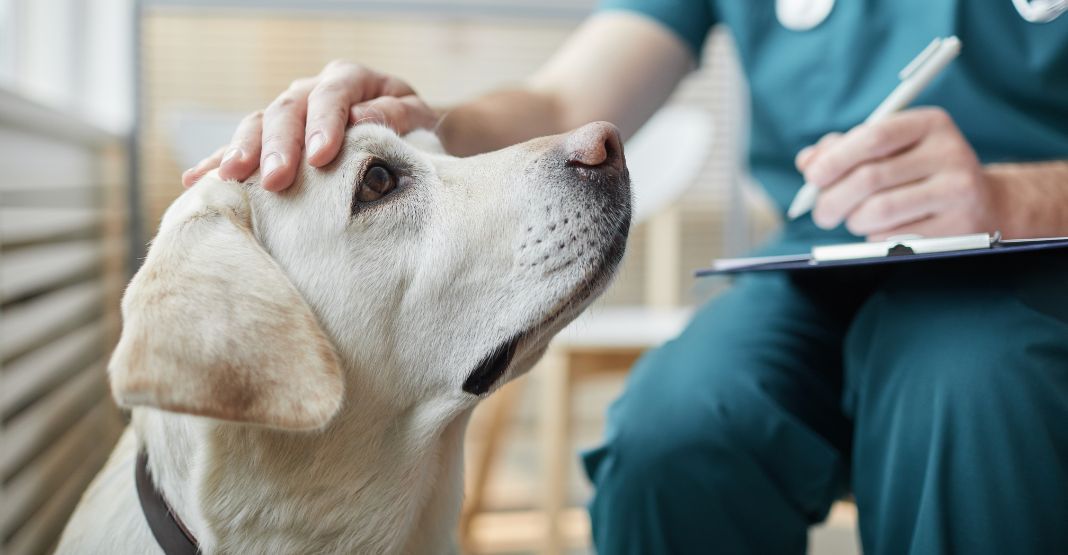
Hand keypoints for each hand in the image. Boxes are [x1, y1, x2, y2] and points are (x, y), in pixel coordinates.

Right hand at [182, 60, 438, 190]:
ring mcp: (288, 113)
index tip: (320, 157)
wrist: (408, 135)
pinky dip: (218, 163)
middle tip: (276, 179)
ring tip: (229, 179)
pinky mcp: (273, 138)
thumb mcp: (418, 119)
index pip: (332, 96)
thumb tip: (363, 120)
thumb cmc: (415, 129)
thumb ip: (396, 115)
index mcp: (350, 79)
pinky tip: (195, 181)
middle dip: (279, 145)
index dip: (324, 124)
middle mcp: (312, 90)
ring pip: (257, 124)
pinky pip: (241, 147)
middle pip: (287, 110)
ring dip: (242, 151)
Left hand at [796, 108, 997, 240]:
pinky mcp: (959, 227)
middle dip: (832, 199)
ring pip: (878, 211)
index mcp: (930, 124)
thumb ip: (846, 149)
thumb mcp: (891, 150)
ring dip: (854, 220)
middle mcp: (950, 152)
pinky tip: (882, 230)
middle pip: (870, 178)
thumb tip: (808, 161)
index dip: (835, 158)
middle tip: (822, 213)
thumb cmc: (919, 173)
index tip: (812, 177)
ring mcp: (958, 191)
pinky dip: (874, 237)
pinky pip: (894, 237)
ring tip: (855, 219)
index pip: (874, 136)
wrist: (983, 203)